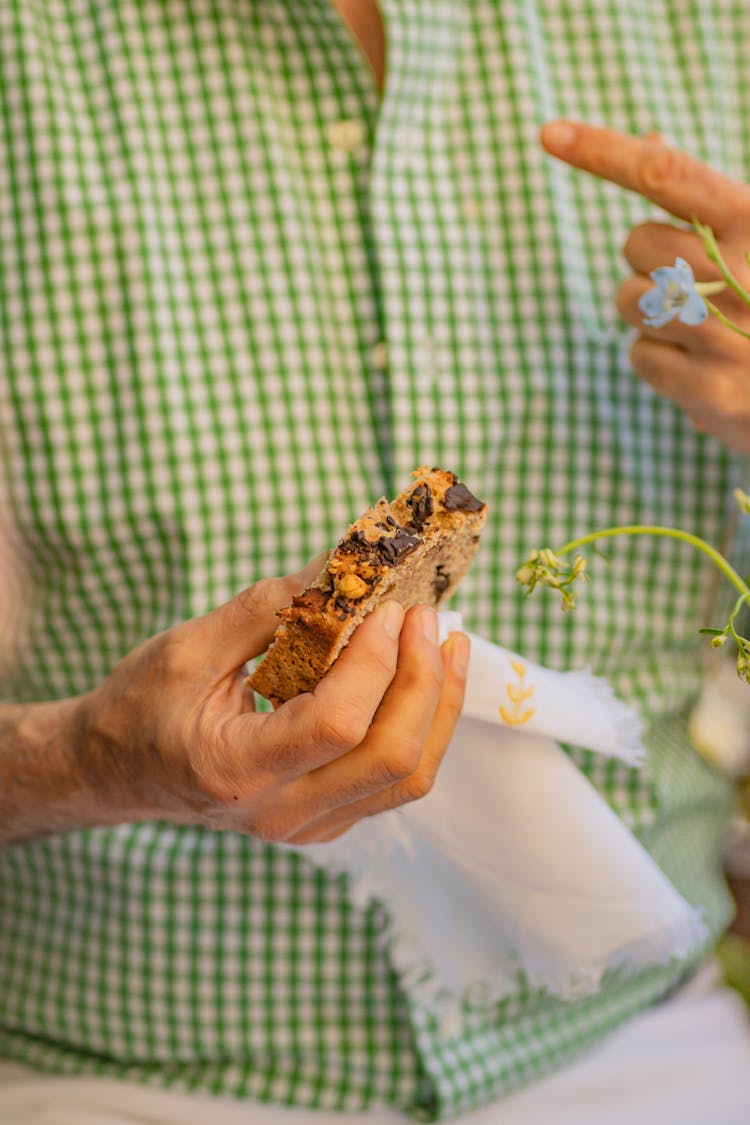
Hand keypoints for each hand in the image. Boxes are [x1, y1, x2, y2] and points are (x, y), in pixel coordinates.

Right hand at [77, 559, 468, 843]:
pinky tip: (422, 678)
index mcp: (237, 771)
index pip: (337, 725)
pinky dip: (421, 727)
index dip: (375, 662)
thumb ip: (270, 608)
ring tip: (449, 643)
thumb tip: (345, 563)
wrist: (114, 771)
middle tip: (427, 616)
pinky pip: (394, 783)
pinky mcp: (326, 821)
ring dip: (439, 705)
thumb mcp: (189, 646)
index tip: (387, 607)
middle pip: (391, 758)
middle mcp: (279, 813)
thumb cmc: (140, 705)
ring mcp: (308, 827)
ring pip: (407, 778)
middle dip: (424, 678)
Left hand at [541, 119, 749, 452]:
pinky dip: (661, 360)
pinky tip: (703, 365)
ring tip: (701, 326)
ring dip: (650, 312)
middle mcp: (746, 273)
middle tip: (697, 283)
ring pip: (628, 301)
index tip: (548, 133)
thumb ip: (704, 197)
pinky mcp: (713, 392)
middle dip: (650, 260)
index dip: (603, 151)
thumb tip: (649, 142)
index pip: (668, 175)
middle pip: (637, 242)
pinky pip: (640, 356)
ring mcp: (729, 337)